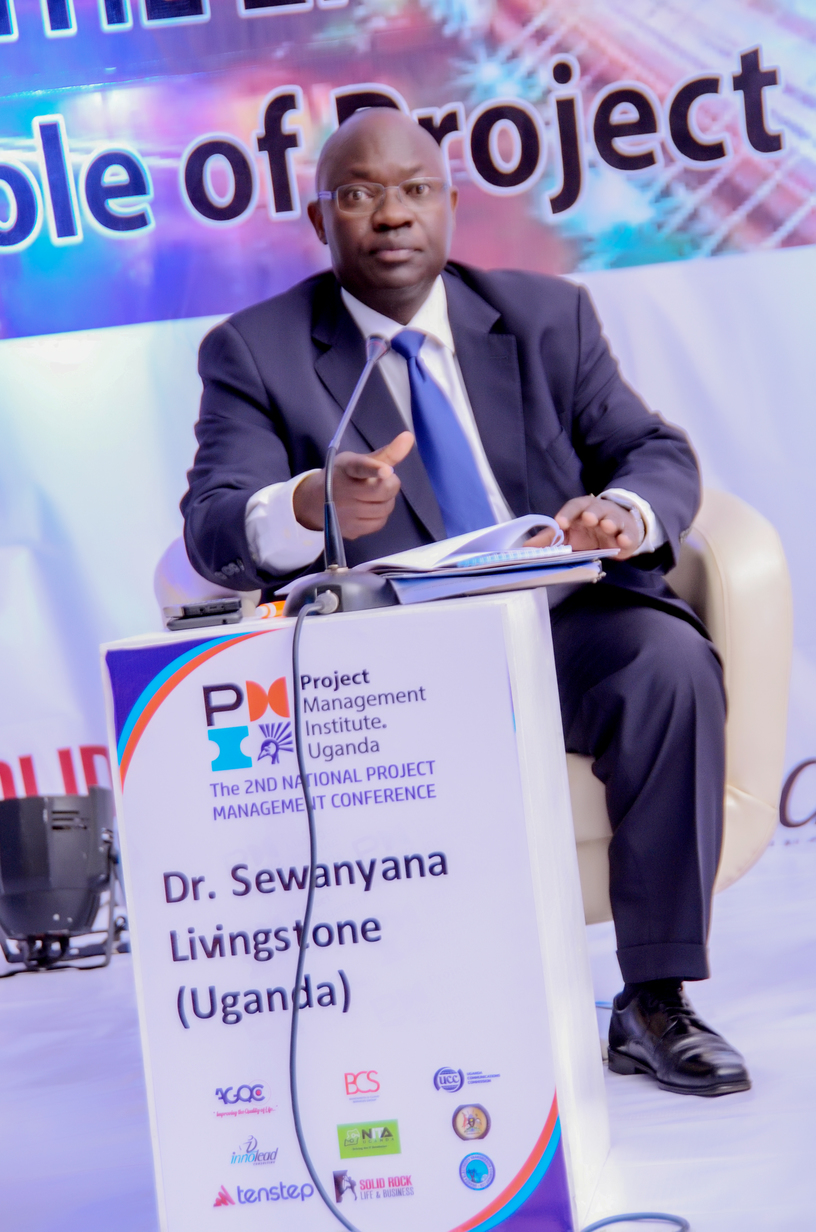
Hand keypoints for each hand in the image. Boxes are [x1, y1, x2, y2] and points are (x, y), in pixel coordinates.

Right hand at [292, 431, 414, 539]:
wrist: (313, 502)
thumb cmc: (341, 476)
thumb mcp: (357, 461)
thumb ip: (385, 454)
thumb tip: (409, 437)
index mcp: (347, 468)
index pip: (361, 468)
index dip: (375, 469)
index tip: (387, 470)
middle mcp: (345, 491)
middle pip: (384, 490)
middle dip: (390, 484)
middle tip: (383, 480)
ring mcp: (348, 513)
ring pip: (385, 508)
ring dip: (386, 500)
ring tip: (374, 495)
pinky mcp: (351, 529)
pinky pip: (379, 522)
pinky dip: (380, 515)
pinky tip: (370, 508)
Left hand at [525, 496, 641, 558]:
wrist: (617, 530)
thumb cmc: (588, 531)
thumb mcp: (569, 534)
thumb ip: (549, 539)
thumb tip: (526, 547)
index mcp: (582, 510)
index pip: (574, 507)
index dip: (567, 514)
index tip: (561, 523)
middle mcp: (599, 512)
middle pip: (595, 508)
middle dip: (592, 513)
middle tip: (589, 518)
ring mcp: (615, 521)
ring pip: (613, 518)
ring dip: (610, 522)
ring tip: (607, 526)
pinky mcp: (627, 533)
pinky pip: (628, 534)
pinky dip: (626, 537)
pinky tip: (623, 541)